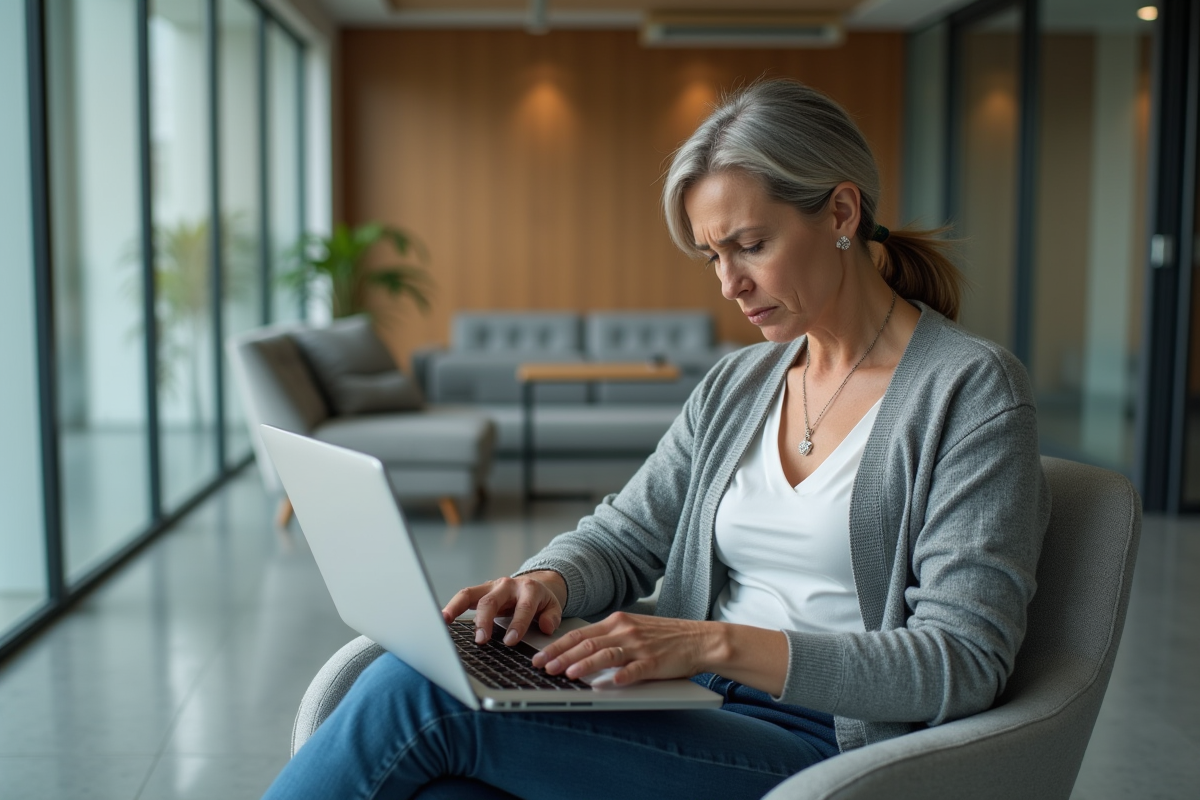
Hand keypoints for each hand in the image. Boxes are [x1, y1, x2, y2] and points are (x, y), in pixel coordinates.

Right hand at [441, 571, 566, 645]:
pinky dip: (451, 606)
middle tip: (482, 640)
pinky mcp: (479, 591)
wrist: (533, 585)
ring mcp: (491, 587)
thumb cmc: (541, 601)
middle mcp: (507, 585)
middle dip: (485, 620)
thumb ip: (551, 617)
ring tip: (446, 621)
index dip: (517, 624)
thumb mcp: (553, 607)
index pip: (523, 607)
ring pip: (471, 594)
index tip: (510, 641)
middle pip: (492, 600)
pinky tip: (442, 618)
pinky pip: (463, 596)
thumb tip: (545, 627)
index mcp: (529, 590)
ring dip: (457, 608)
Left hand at [530, 612, 717, 687]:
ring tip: (565, 675)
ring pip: (605, 654)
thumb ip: (610, 638)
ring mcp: (640, 646)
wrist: (700, 639)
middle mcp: (625, 631)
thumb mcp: (633, 630)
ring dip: (582, 665)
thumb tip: (580, 651)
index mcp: (617, 622)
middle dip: (561, 656)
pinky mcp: (654, 662)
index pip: (580, 634)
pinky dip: (616, 677)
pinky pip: (632, 670)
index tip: (539, 656)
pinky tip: (603, 684)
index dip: (557, 646)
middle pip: (587, 643)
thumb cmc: (665, 638)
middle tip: (542, 668)